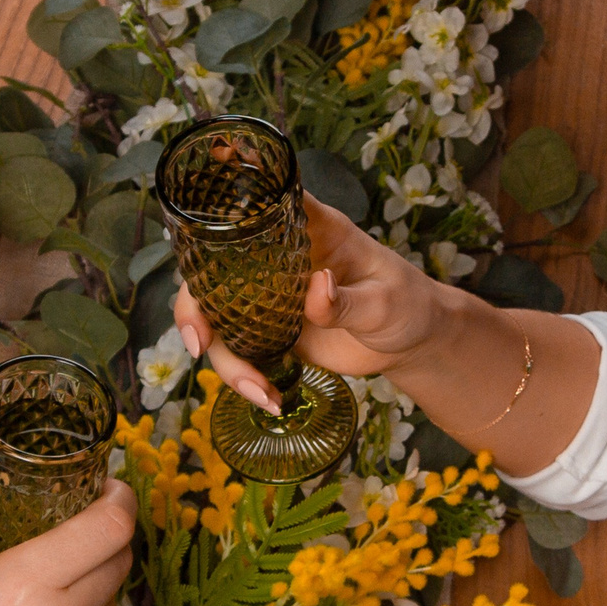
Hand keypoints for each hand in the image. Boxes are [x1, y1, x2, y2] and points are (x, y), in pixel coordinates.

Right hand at [172, 194, 460, 411]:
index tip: (194, 231)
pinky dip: (244, 378)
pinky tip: (269, 400)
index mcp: (306, 231)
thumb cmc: (407, 305)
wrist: (412, 342)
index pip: (255, 206)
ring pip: (218, 320)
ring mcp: (268, 297)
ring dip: (225, 360)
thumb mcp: (385, 302)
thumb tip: (316, 288)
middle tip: (200, 344)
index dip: (217, 210)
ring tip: (261, 394)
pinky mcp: (270, 332)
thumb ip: (348, 299)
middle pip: (212, 272)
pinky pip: (239, 351)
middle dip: (194, 309)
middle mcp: (276, 259)